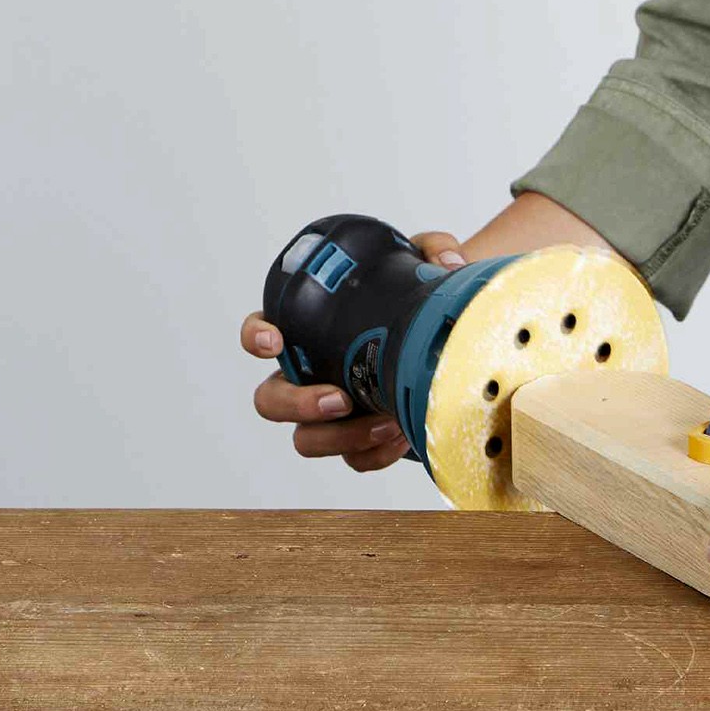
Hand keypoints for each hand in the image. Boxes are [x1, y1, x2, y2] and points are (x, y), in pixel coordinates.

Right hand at [239, 229, 466, 471]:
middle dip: (297, 404)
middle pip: (271, 400)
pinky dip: (374, 454)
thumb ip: (433, 250)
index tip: (275, 341)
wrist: (452, 336)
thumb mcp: (427, 264)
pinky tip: (402, 438)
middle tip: (338, 399)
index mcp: (310, 330)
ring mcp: (333, 412)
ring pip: (307, 439)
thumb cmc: (420, 300)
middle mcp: (311, 374)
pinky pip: (354, 460)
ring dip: (340, 437)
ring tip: (385, 423)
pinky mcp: (361, 439)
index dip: (257, 337)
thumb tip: (447, 263)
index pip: (261, 332)